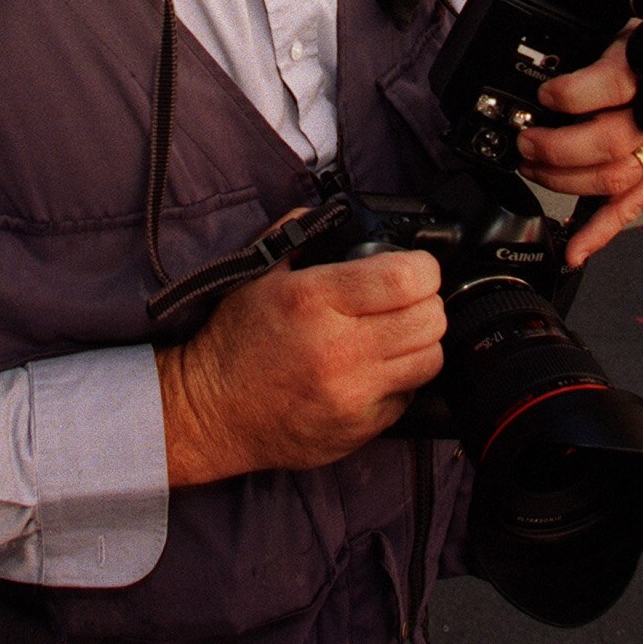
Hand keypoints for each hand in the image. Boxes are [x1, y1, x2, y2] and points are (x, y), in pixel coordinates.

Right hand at [157, 245, 443, 485]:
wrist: (212, 413)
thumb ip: (301, 235)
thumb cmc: (235, 342)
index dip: (423, 267)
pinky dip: (402, 378)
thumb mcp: (259, 274)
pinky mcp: (360, 428)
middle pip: (430, 318)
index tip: (415, 267)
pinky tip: (374, 368)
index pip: (406, 278)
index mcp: (314, 300)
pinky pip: (411, 394)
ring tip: (393, 334)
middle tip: (403, 301)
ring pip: (430, 358)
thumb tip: (338, 215)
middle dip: (425, 301)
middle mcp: (339, 349)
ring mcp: (352, 394)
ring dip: (419, 340)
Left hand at [515, 30, 642, 268]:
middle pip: (605, 143)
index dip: (571, 95)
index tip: (545, 94)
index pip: (610, 86)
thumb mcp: (615, 34)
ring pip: (610, 179)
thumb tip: (540, 80)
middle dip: (556, 148)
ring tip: (534, 169)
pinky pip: (629, 209)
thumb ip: (585, 55)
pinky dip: (599, 232)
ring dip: (563, 181)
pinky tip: (575, 249)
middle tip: (526, 141)